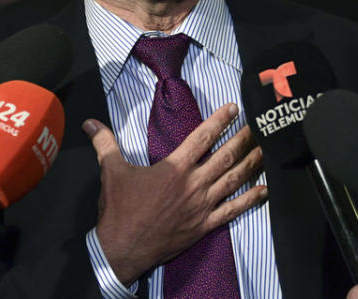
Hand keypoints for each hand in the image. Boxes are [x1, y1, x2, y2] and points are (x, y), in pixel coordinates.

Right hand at [86, 102, 265, 285]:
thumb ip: (105, 143)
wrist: (122, 249)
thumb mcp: (111, 172)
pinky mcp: (205, 224)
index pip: (203, 137)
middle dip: (245, 139)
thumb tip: (90, 123)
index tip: (234, 108)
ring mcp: (202, 205)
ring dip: (253, 163)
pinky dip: (251, 199)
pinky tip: (264, 190)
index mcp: (174, 167)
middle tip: (259, 126)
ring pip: (234, 179)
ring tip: (266, 150)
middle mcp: (193, 183)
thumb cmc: (119, 211)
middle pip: (226, 156)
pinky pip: (233, 210)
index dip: (220, 120)